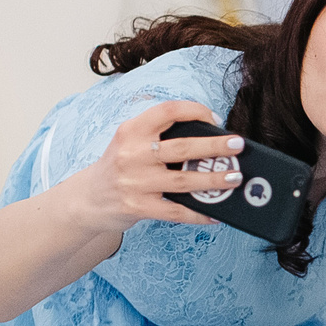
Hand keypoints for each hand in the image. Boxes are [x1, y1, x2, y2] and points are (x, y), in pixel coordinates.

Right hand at [62, 100, 248, 233]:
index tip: (214, 118)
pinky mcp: (138, 207)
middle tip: (238, 145)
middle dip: (215, 146)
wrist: (87, 198)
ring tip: (234, 178)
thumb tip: (207, 140)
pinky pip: (175, 212)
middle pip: (182, 147)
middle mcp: (132, 154)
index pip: (167, 111)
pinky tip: (215, 214)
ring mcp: (135, 182)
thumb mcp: (129, 142)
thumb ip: (158, 137)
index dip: (194, 111)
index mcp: (132, 130)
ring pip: (183, 181)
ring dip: (213, 180)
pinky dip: (199, 214)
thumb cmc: (119, 167)